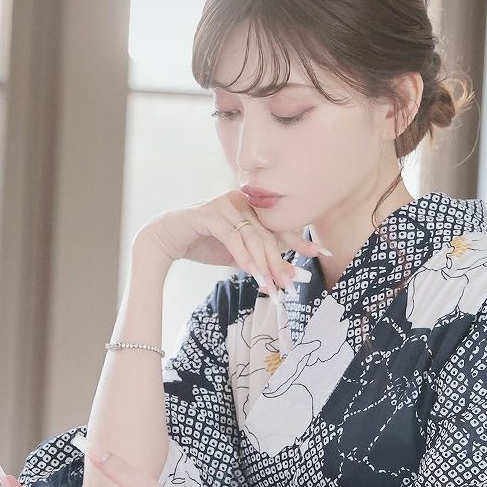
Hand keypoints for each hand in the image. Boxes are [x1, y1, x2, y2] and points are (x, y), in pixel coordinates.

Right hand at [132, 188, 327, 295]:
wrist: (167, 238)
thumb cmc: (204, 244)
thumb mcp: (238, 255)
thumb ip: (260, 261)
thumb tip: (287, 277)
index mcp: (250, 207)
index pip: (279, 226)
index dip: (299, 240)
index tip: (319, 253)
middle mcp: (241, 201)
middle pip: (267, 234)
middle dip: (279, 261)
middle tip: (289, 283)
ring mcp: (224, 204)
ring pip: (252, 236)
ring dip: (263, 263)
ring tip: (270, 285)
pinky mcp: (208, 214)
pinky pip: (232, 237)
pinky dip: (243, 256)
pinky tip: (252, 272)